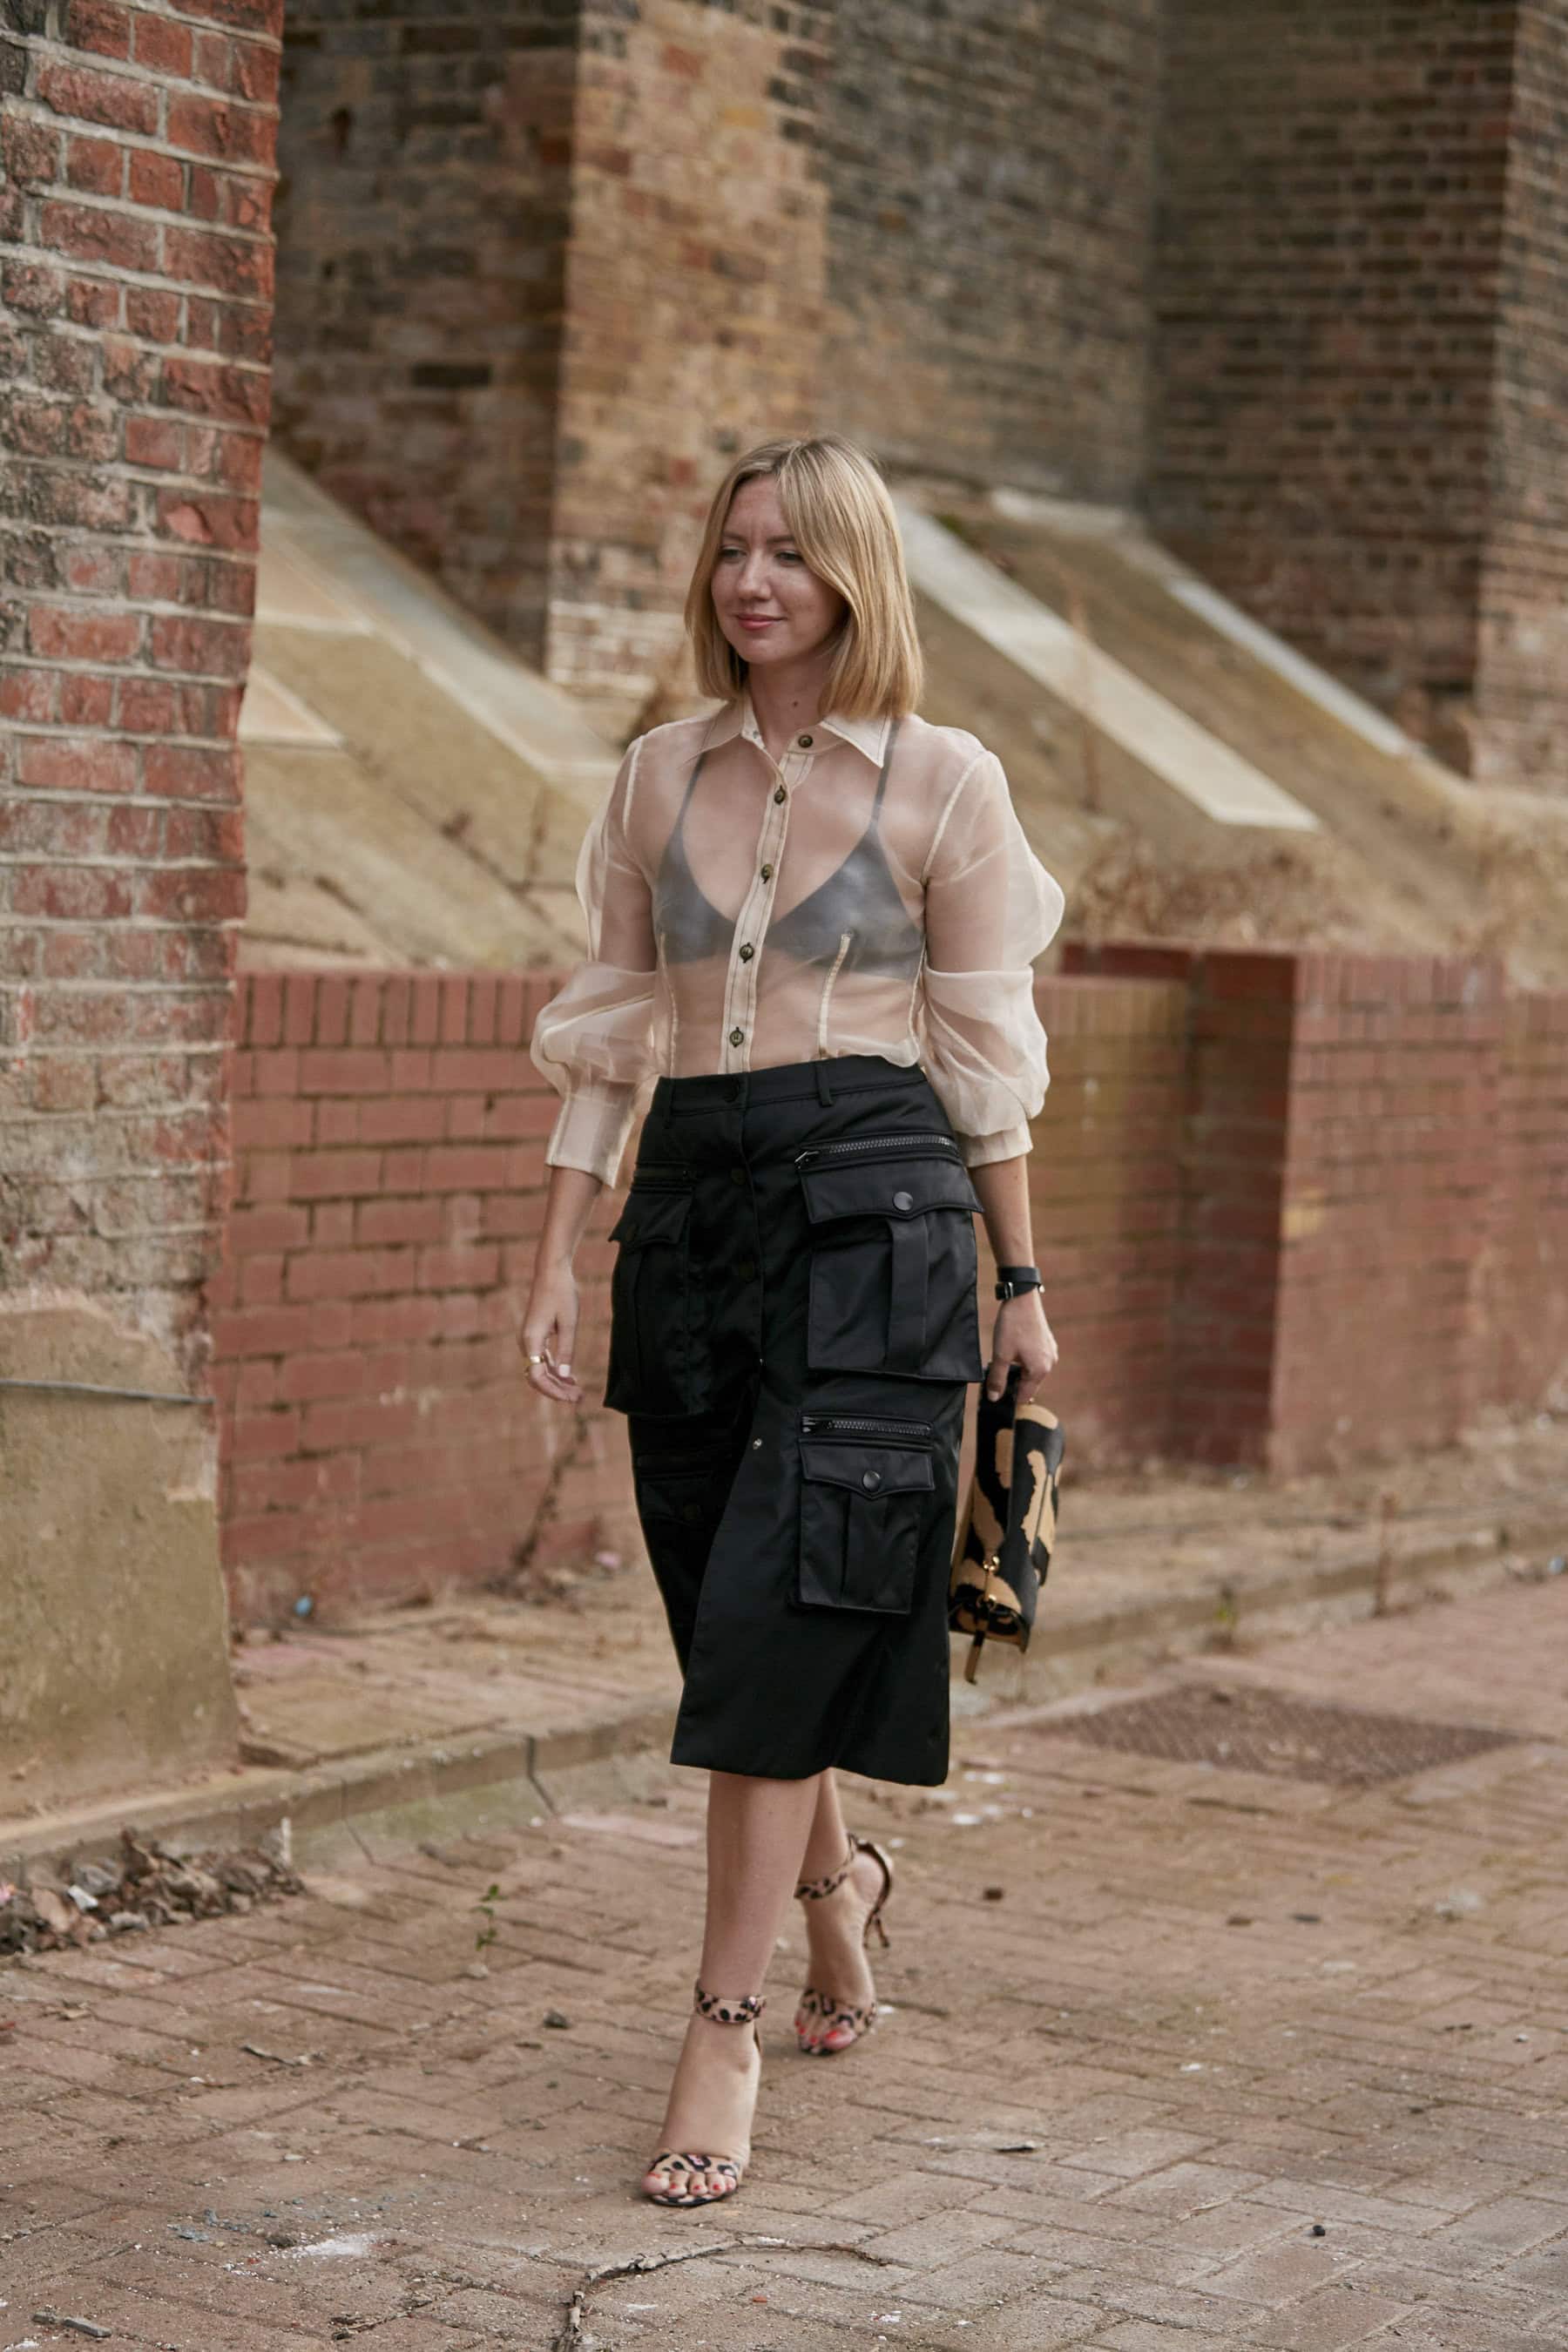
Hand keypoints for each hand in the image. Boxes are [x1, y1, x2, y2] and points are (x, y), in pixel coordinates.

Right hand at [520, 1262, 582, 1404]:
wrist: (551, 1272)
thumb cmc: (562, 1294)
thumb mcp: (569, 1323)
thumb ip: (566, 1351)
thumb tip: (564, 1375)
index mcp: (531, 1340)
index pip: (537, 1377)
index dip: (553, 1391)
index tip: (571, 1398)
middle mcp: (526, 1342)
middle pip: (537, 1377)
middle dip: (556, 1390)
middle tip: (578, 1399)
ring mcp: (529, 1339)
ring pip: (539, 1370)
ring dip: (556, 1382)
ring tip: (577, 1391)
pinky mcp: (534, 1336)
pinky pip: (542, 1360)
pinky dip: (554, 1370)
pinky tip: (569, 1377)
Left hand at [984, 1290, 1058, 1401]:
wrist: (1022, 1296)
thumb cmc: (1012, 1325)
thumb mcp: (1000, 1354)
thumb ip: (997, 1379)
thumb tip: (994, 1398)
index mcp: (1040, 1370)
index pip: (1024, 1396)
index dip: (1008, 1397)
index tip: (995, 1391)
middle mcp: (1050, 1363)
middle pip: (1028, 1385)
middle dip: (1013, 1382)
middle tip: (996, 1372)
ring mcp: (1050, 1352)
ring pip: (1031, 1372)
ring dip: (1017, 1370)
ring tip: (1003, 1358)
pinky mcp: (1047, 1343)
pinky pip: (1035, 1359)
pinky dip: (1023, 1360)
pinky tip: (1012, 1349)